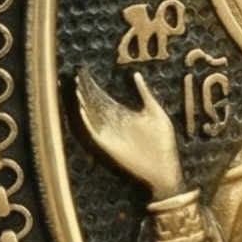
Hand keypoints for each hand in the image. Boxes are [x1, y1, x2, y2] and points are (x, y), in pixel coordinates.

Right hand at [75, 67, 182, 200]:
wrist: (165, 169)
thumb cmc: (163, 142)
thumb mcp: (156, 113)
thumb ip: (145, 94)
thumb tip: (135, 74)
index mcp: (123, 115)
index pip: (104, 97)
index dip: (94, 86)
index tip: (85, 72)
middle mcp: (113, 124)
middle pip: (95, 105)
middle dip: (85, 92)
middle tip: (76, 76)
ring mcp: (110, 135)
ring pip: (91, 117)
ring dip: (83, 104)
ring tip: (76, 90)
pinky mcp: (108, 147)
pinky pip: (94, 134)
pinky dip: (87, 122)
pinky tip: (82, 110)